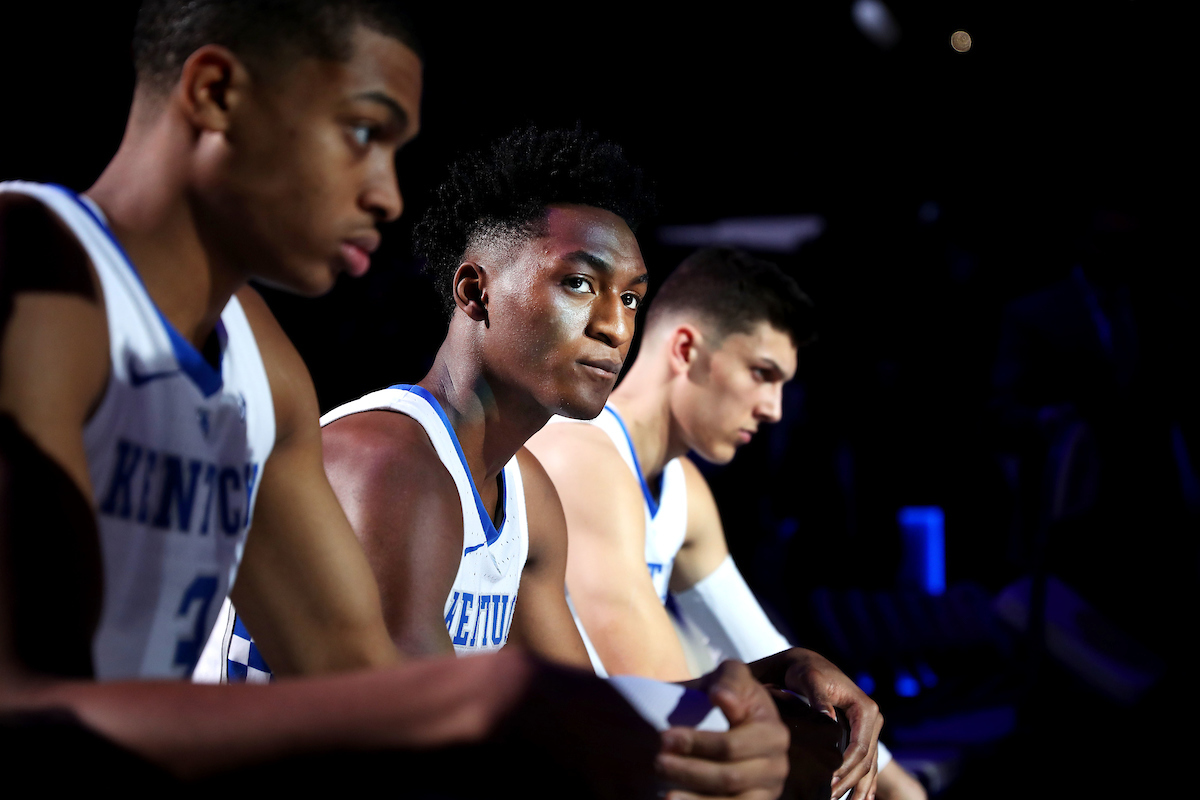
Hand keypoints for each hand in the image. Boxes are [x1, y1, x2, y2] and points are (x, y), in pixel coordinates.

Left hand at [658, 660, 789, 799]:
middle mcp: (776, 767)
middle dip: (690, 772)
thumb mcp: (732, 676)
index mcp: (773, 734)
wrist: (735, 718)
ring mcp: (767, 792)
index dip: (697, 743)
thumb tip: (721, 697)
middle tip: (657, 763)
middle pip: (729, 778)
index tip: (664, 737)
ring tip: (665, 796)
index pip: (731, 745)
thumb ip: (730, 680)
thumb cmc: (729, 693)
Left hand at [778, 649, 882, 799]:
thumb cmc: (806, 671)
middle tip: (828, 797)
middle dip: (849, 782)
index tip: (829, 782)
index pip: (860, 747)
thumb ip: (818, 698)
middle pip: (866, 761)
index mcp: (865, 709)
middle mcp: (872, 720)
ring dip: (857, 788)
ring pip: (869, 767)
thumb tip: (828, 720)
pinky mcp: (861, 736)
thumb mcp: (810, 680)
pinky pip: (867, 764)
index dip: (846, 767)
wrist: (807, 665)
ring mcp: (869, 730)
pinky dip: (864, 784)